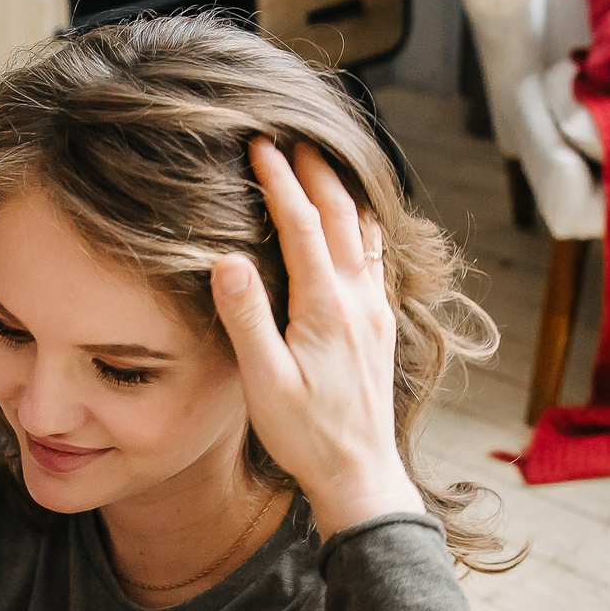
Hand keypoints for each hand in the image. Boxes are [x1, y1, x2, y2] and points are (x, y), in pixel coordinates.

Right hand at [213, 139, 423, 539]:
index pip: (303, 225)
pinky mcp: (381, 326)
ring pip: (367, 233)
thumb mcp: (264, 383)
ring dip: (344, 193)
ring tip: (324, 164)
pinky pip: (377, 257)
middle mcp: (359, 301)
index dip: (280, 181)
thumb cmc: (305, 435)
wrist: (359, 474)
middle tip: (293, 136)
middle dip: (316, 172)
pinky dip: (364, 225)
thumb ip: (247, 319)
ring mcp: (376, 312)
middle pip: (343, 216)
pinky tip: (356, 223)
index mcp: (327, 307)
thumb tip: (227, 261)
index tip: (261, 144)